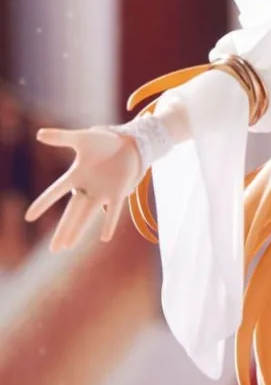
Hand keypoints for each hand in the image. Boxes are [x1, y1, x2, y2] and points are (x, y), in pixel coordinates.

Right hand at [25, 126, 143, 250]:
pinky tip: (105, 237)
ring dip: (78, 230)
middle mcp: (87, 188)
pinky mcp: (119, 191)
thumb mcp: (81, 138)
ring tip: (67, 248)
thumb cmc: (103, 142)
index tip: (28, 218)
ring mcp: (103, 192)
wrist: (127, 144)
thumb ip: (61, 137)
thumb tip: (39, 134)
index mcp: (76, 176)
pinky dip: (109, 222)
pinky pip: (113, 209)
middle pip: (72, 213)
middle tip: (54, 250)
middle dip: (63, 230)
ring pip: (87, 215)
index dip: (43, 203)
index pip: (56, 192)